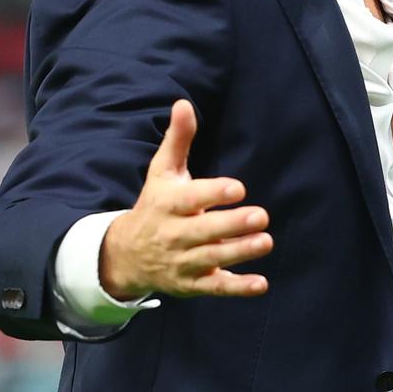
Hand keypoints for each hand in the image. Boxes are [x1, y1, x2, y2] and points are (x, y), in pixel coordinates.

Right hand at [99, 99, 272, 299]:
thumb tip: (183, 103)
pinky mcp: (192, 284)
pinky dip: (237, 288)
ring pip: (212, 260)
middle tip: (262, 215)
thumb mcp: (162, 172)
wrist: (125, 254)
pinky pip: (215, 288)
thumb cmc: (155, 204)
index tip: (238, 187)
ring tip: (267, 242)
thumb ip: (178, 140)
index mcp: (167, 205)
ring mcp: (183, 262)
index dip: (213, 193)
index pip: (190, 199)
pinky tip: (261, 284)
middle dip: (231, 225)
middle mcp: (174, 235)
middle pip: (203, 232)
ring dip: (239, 252)